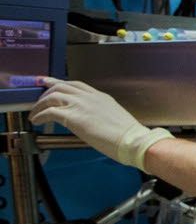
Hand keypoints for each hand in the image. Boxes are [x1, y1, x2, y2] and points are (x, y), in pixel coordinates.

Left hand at [28, 79, 169, 169]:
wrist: (133, 141)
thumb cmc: (128, 136)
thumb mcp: (114, 117)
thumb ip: (101, 114)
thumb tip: (92, 121)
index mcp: (100, 97)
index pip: (76, 85)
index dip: (60, 83)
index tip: (50, 83)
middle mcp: (89, 97)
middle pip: (61, 86)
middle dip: (46, 92)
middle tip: (39, 100)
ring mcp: (80, 105)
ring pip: (52, 96)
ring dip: (40, 105)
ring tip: (35, 113)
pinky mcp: (73, 116)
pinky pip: (49, 111)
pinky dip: (40, 115)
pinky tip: (37, 121)